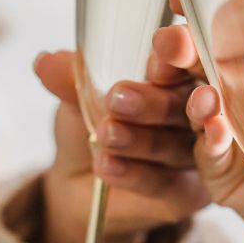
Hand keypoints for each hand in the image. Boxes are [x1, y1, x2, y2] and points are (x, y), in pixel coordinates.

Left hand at [37, 51, 209, 242]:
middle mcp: (196, 115)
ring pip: (175, 146)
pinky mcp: (188, 194)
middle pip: (188, 105)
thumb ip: (73, 80)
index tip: (158, 48)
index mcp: (179, 77)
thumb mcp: (78, 97)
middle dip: (154, 101)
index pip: (189, 60)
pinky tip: (106, 165)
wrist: (74, 181)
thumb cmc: (89, 125)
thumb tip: (46, 62)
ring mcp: (197, 157)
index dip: (179, 54)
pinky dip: (135, 174)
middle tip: (119, 98)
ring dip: (140, 140)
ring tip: (105, 134)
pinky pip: (165, 184)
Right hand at [154, 0, 243, 242]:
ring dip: (182, 101)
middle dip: (178, 54)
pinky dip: (209, 142)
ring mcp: (233, 139)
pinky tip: (216, 131)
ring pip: (193, 112)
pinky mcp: (228, 179)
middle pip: (199, 70)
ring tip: (192, 95)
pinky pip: (209, 157)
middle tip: (170, 43)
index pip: (230, 34)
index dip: (206, 14)